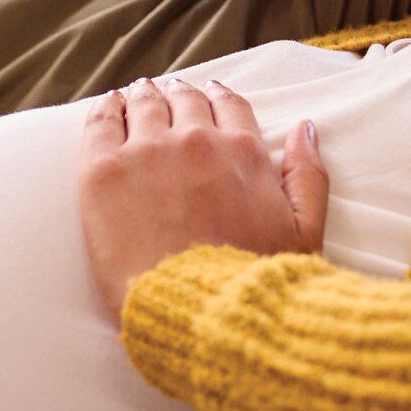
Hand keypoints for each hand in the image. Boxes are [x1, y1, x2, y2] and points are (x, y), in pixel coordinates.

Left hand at [79, 76, 327, 320]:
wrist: (195, 315)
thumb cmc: (252, 285)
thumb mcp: (304, 234)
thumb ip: (308, 175)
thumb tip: (305, 127)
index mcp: (244, 152)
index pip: (229, 105)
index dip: (217, 97)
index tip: (207, 94)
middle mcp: (197, 140)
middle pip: (185, 100)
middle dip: (178, 95)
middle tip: (167, 94)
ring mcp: (148, 152)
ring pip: (145, 104)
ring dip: (143, 96)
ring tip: (137, 96)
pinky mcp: (105, 170)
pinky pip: (102, 121)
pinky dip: (106, 108)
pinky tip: (108, 107)